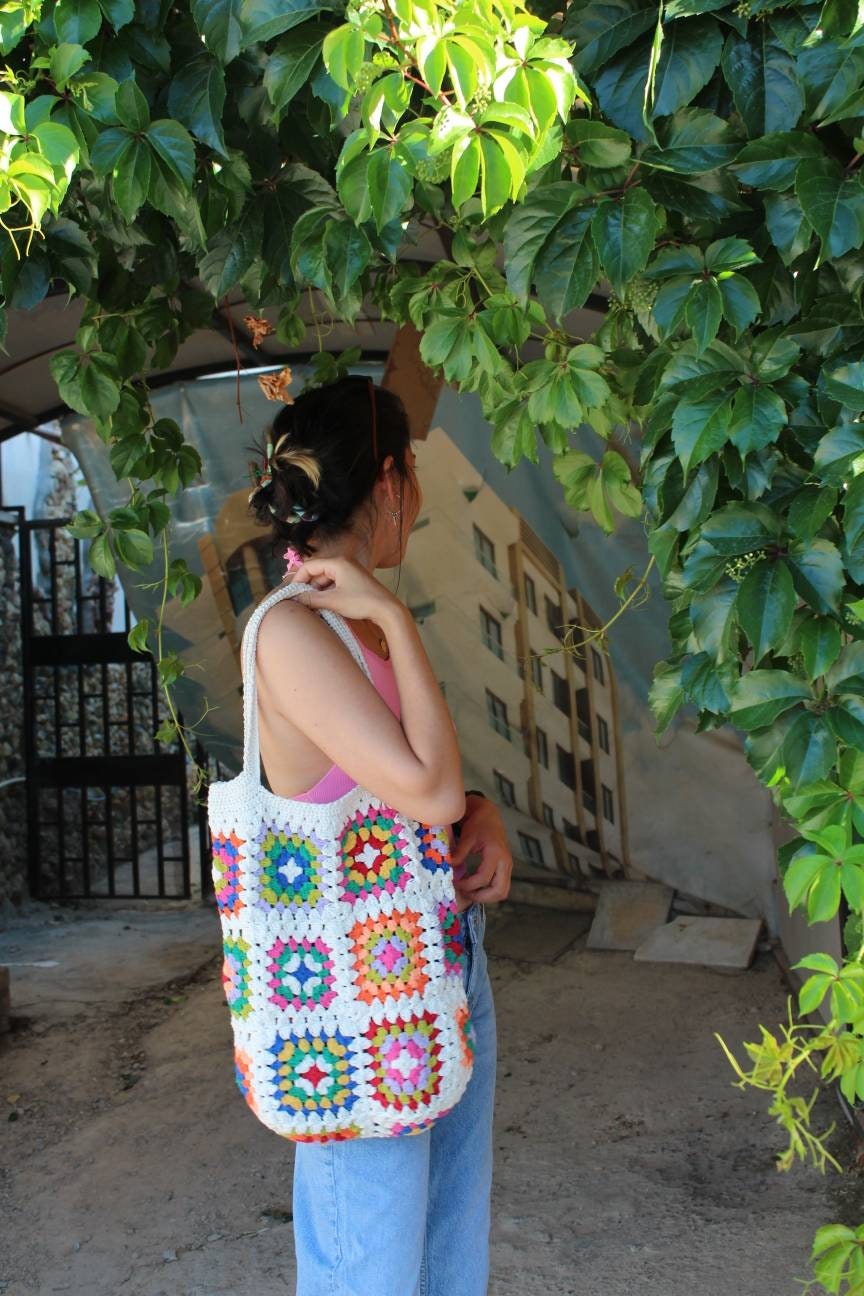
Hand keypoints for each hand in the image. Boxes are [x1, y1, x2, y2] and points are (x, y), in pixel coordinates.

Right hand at [289, 555, 399, 624]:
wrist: (387, 610)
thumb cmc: (361, 602)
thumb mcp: (333, 601)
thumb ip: (311, 599)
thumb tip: (295, 599)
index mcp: (337, 562)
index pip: (309, 566)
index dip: (298, 579)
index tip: (292, 594)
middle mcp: (343, 563)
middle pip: (317, 572)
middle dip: (307, 587)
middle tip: (301, 602)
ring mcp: (349, 571)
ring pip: (325, 579)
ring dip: (317, 592)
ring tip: (312, 606)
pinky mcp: (354, 581)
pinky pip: (334, 584)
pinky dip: (327, 593)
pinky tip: (324, 605)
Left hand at [451, 795, 511, 910]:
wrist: (490, 816)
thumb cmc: (478, 824)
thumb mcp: (467, 837)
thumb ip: (459, 853)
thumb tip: (450, 868)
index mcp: (496, 853)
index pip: (483, 878)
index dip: (468, 884)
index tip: (455, 882)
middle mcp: (506, 862)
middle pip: (499, 891)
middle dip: (480, 897)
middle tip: (464, 893)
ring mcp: (508, 866)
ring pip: (502, 892)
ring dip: (486, 897)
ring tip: (469, 892)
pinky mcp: (506, 868)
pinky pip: (501, 887)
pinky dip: (489, 892)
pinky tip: (475, 887)